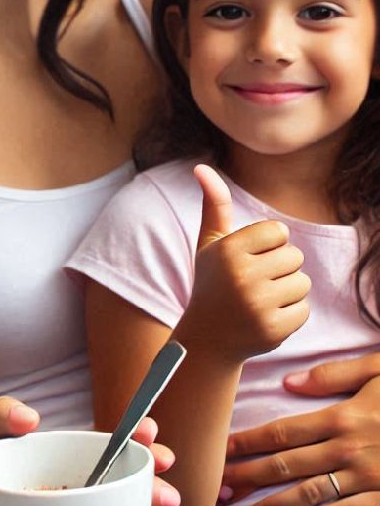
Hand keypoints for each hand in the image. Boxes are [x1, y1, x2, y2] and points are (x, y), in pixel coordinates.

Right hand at [176, 165, 309, 362]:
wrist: (206, 338)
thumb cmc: (212, 283)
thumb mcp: (209, 244)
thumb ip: (213, 204)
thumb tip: (201, 166)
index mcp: (228, 249)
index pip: (278, 231)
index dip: (267, 245)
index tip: (247, 260)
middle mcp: (242, 275)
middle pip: (294, 257)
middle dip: (278, 269)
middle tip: (252, 283)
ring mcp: (258, 304)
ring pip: (301, 283)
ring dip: (286, 291)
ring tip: (259, 300)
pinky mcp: (273, 329)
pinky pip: (303, 309)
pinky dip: (289, 314)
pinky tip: (265, 318)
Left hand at [221, 352, 379, 505]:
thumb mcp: (379, 368)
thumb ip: (333, 375)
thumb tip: (289, 382)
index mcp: (342, 417)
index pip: (282, 432)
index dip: (247, 443)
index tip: (218, 449)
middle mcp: (350, 449)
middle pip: (288, 466)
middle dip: (250, 478)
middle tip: (218, 489)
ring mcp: (370, 475)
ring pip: (313, 493)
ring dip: (277, 505)